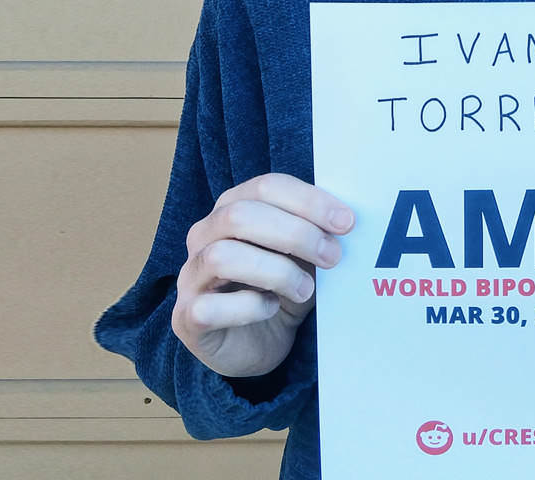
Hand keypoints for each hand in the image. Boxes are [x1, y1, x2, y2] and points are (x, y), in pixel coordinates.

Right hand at [174, 173, 353, 377]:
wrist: (252, 345)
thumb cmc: (277, 292)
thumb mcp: (302, 260)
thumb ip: (316, 237)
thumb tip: (347, 222)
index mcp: (231, 209)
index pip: (265, 187)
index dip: (307, 201)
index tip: (345, 222)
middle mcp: (204, 236)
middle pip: (240, 216)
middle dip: (295, 234)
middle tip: (332, 257)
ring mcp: (191, 276)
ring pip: (223, 257)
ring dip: (276, 272)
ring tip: (305, 290)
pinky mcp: (187, 318)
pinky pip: (211, 307)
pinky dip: (249, 308)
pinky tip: (270, 309)